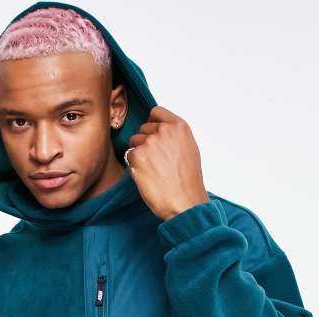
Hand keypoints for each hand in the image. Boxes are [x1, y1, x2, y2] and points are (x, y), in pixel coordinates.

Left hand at [126, 106, 209, 220]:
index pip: (156, 112)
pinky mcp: (138, 155)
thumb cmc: (188, 182)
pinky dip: (134, 165)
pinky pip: (129, 154)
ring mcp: (150, 142)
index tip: (153, 135)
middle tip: (156, 161)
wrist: (184, 202)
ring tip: (153, 169)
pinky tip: (146, 175)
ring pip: (134, 141)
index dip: (152, 124)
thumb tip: (159, 131)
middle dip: (146, 142)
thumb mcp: (189, 150)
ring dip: (139, 153)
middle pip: (143, 128)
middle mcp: (164, 130)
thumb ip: (174, 136)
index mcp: (179, 127)